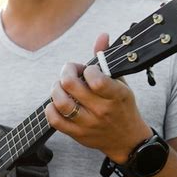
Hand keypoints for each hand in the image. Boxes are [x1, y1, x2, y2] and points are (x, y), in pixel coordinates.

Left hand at [45, 33, 152, 163]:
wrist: (126, 140)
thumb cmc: (121, 107)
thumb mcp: (120, 83)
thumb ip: (107, 60)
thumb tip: (102, 36)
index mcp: (116, 95)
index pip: (96, 79)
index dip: (86, 69)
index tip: (87, 69)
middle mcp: (102, 110)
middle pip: (71, 86)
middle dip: (66, 72)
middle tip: (68, 72)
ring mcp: (88, 124)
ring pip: (61, 103)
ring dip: (55, 89)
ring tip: (60, 86)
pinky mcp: (77, 134)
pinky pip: (55, 121)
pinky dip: (50, 109)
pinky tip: (55, 103)